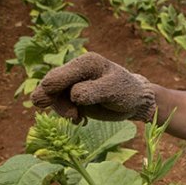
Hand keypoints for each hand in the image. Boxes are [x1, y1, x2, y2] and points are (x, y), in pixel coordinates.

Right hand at [31, 52, 155, 122]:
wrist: (134, 101)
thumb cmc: (127, 92)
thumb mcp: (113, 90)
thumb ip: (93, 91)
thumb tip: (74, 95)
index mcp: (85, 63)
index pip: (59, 75)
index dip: (52, 89)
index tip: (54, 103)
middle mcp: (75, 71)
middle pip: (51, 86)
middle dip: (55, 102)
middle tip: (72, 116)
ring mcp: (72, 84)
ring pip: (53, 98)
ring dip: (62, 111)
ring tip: (78, 119)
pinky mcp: (73, 98)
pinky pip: (61, 107)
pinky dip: (67, 115)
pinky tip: (80, 120)